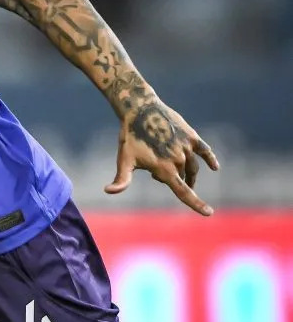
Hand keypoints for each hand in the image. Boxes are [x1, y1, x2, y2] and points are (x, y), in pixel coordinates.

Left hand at [104, 98, 218, 214]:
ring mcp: (186, 147)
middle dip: (173, 178)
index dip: (197, 204)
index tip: (209, 213)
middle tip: (155, 174)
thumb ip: (121, 179)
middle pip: (183, 177)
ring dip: (187, 173)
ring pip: (192, 166)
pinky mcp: (191, 136)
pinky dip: (210, 159)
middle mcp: (178, 159)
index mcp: (164, 169)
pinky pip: (204, 150)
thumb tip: (107, 191)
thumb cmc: (130, 136)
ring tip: (180, 175)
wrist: (140, 108)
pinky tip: (214, 167)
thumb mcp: (124, 159)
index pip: (184, 192)